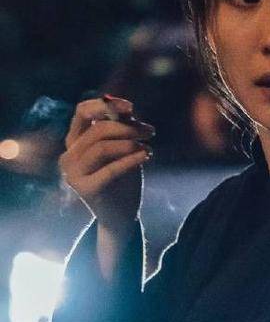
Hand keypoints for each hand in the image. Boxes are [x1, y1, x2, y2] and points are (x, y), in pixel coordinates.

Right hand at [59, 96, 154, 232]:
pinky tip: (147, 155)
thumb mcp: (122, 148)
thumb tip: (124, 106)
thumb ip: (120, 128)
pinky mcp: (86, 189)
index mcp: (74, 141)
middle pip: (98, 130)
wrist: (121, 216)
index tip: (131, 107)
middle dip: (128, 127)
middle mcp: (68, 156)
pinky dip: (131, 159)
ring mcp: (73, 174)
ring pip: (102, 147)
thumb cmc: (122, 178)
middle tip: (150, 132)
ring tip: (148, 147)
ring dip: (130, 143)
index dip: (106, 105)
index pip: (82, 112)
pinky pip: (110, 169)